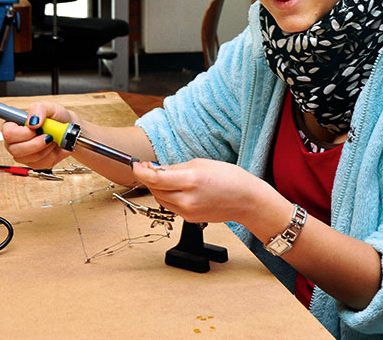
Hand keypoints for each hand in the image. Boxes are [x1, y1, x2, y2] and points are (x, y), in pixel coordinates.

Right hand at [2, 101, 77, 169]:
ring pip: (29, 158)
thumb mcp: (49, 107)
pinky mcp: (34, 163)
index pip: (8, 133)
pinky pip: (40, 163)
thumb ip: (38, 109)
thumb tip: (32, 122)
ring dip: (45, 148)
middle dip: (36, 143)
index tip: (36, 128)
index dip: (22, 133)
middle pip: (15, 149)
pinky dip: (51, 155)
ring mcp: (23, 154)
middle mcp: (14, 141)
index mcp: (13, 125)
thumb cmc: (57, 118)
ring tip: (52, 139)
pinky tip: (53, 147)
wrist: (69, 131)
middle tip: (48, 136)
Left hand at [131, 158, 265, 224]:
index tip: (136, 165)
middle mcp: (187, 199)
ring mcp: (187, 212)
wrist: (246, 200)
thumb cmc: (230, 178)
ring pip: (160, 199)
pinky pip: (171, 206)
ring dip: (158, 188)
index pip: (155, 179)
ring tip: (165, 177)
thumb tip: (156, 169)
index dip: (141, 172)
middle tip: (149, 167)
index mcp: (190, 181)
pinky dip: (168, 196)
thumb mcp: (200, 164)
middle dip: (149, 178)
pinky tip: (177, 188)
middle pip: (154, 190)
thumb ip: (175, 167)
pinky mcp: (189, 219)